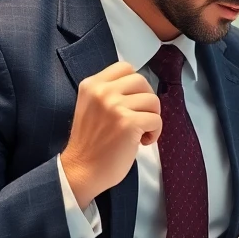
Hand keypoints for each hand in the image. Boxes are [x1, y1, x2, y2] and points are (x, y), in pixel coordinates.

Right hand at [61, 61, 160, 206]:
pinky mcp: (128, 123)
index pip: (125, 67)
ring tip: (140, 132)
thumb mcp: (91, 106)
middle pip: (142, 81)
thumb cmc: (90, 142)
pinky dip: (155, 132)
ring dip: (152, 117)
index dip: (135, 85)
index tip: (132, 102)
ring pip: (152, 100)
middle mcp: (102, 92)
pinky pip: (156, 120)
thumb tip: (140, 89)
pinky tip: (142, 142)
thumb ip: (109, 92)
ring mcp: (115, 106)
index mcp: (91, 84)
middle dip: (146, 100)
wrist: (82, 170)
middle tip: (139, 117)